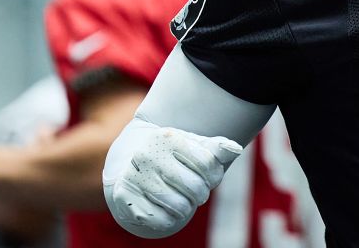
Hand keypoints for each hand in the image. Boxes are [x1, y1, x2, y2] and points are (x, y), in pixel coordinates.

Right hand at [104, 120, 242, 238]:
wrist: (133, 158)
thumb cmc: (174, 154)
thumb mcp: (195, 146)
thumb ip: (217, 149)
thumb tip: (235, 149)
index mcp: (168, 137)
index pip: (208, 164)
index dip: (215, 176)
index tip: (210, 176)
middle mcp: (147, 154)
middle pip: (195, 187)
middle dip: (202, 194)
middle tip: (198, 192)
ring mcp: (133, 176)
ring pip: (179, 207)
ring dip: (187, 208)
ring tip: (184, 201)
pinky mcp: (124, 197)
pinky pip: (160, 220)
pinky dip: (170, 220)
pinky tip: (167, 209)